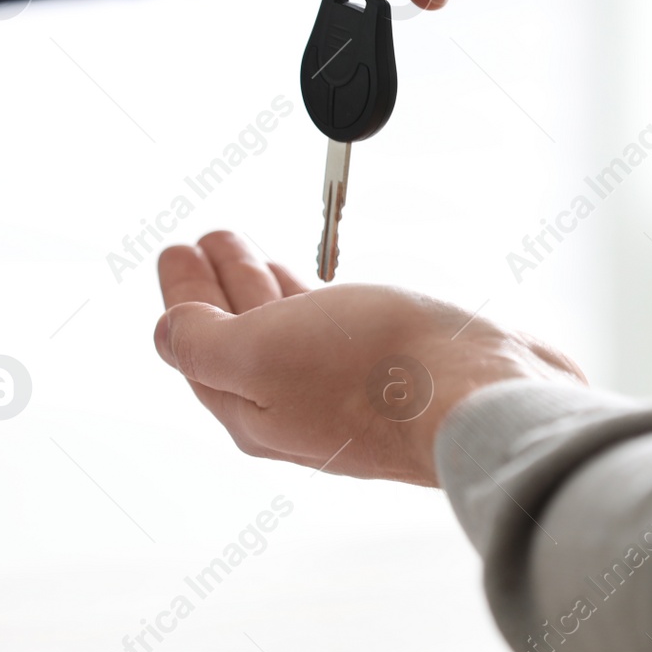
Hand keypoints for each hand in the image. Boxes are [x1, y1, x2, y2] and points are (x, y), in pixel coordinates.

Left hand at [152, 232, 584, 485]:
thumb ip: (200, 342)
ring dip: (263, 285)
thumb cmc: (379, 376)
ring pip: (287, 330)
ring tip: (254, 250)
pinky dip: (312, 298)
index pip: (196, 344)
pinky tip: (322, 286)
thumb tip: (169, 333)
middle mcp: (296, 406)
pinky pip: (335, 328)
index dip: (182, 294)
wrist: (482, 398)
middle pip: (239, 338)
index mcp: (251, 409)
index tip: (176, 251)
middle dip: (219, 285)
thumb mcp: (258, 351)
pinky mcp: (395, 370)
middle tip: (209, 242)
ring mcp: (347, 390)